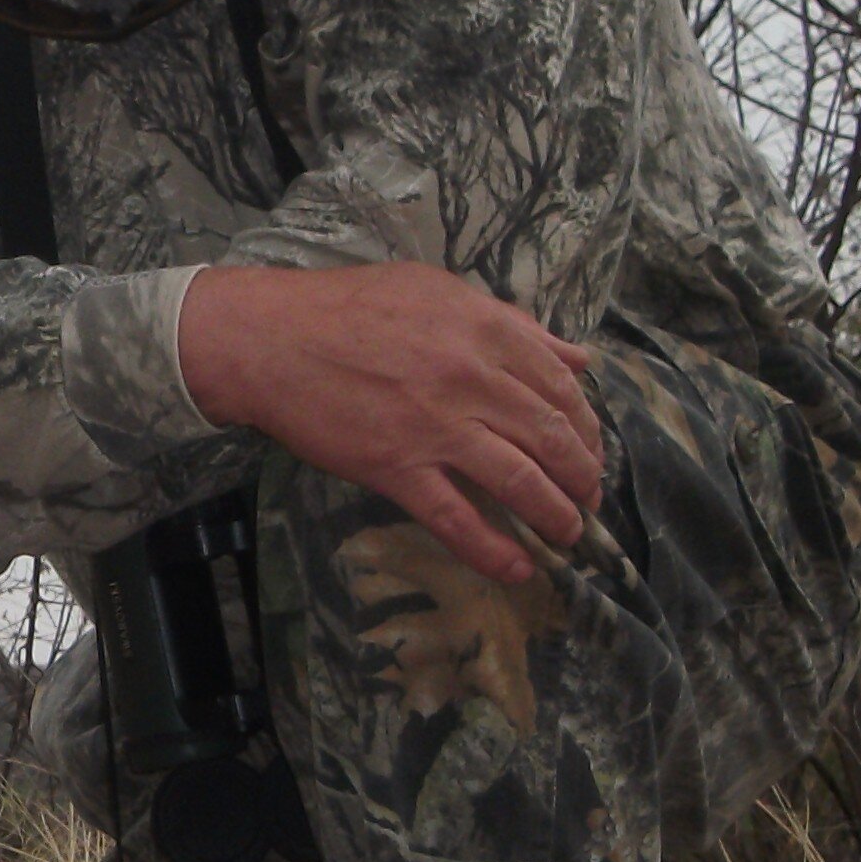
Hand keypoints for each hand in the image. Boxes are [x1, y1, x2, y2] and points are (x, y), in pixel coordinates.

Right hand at [176, 264, 605, 587]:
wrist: (271, 339)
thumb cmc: (348, 307)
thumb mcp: (438, 292)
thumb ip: (512, 324)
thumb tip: (577, 357)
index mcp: (486, 332)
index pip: (561, 388)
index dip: (587, 426)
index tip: (590, 448)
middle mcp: (472, 380)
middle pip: (552, 438)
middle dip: (581, 476)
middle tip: (588, 498)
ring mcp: (436, 428)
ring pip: (519, 481)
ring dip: (554, 515)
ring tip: (567, 535)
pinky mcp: (397, 468)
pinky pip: (456, 519)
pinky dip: (493, 550)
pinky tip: (517, 569)